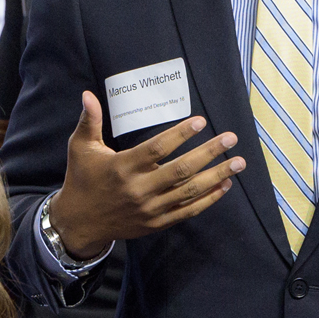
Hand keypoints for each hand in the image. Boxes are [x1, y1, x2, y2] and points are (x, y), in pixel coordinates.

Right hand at [49, 93, 242, 259]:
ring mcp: (150, 209)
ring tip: (238, 162)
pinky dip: (208, 200)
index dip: (180, 134)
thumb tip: (88, 94)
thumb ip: (89, 121)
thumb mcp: (80, 148)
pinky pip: (187, 212)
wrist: (80, 223)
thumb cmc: (82, 179)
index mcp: (123, 167)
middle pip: (181, 170)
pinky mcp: (156, 223)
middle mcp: (139, 189)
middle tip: (231, 138)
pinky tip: (225, 186)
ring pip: (190, 192)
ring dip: (217, 176)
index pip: (157, 149)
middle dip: (209, 153)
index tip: (201, 122)